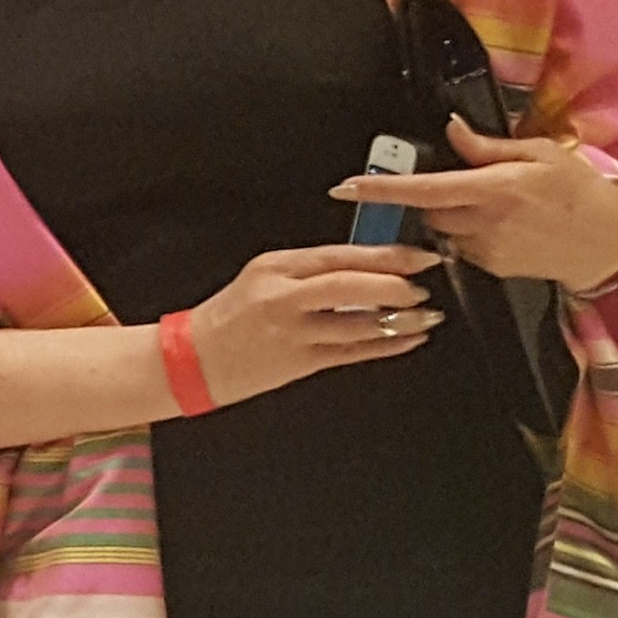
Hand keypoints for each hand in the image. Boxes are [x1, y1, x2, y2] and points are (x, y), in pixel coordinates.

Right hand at [185, 243, 442, 403]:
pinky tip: (409, 339)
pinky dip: (386, 345)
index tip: (418, 255)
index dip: (385, 255)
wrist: (191, 360)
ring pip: (356, 322)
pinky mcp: (298, 363)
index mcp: (277, 267)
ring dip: (399, 319)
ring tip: (426, 315)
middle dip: (395, 283)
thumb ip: (310, 271)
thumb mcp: (263, 278)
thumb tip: (368, 265)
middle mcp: (283, 297)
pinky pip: (352, 352)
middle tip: (424, 283)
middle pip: (350, 284)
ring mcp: (291, 332)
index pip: (340, 255)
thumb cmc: (229, 318)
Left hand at [335, 121, 617, 287]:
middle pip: (427, 210)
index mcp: (496, 188)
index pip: (425, 190)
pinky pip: (460, 248)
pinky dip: (466, 234)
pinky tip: (498, 225)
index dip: (382, 190)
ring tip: (486, 202)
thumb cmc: (577, 189)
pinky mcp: (490, 269)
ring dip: (448, 215)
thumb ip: (487, 147)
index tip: (346, 188)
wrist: (608, 241)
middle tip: (453, 181)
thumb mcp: (539, 153)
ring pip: (442, 231)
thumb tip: (451, 129)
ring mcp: (486, 250)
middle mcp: (486, 222)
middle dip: (425, 196)